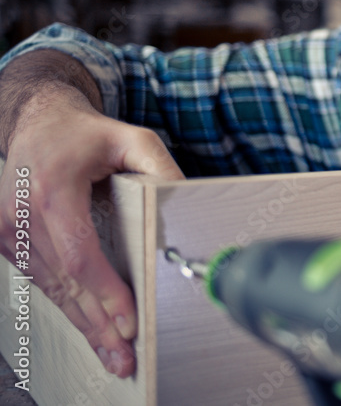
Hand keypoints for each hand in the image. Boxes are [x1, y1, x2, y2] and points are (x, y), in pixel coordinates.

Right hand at [0, 87, 183, 376]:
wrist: (36, 122)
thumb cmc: (85, 133)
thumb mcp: (131, 137)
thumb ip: (160, 167)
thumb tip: (184, 202)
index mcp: (53, 189)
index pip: (79, 254)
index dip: (105, 291)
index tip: (129, 319)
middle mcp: (23, 213)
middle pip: (64, 283)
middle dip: (98, 324)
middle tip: (125, 357)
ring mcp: (8, 230)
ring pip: (51, 289)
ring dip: (83, 324)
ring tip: (113, 355)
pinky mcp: (6, 240)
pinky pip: (41, 281)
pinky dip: (66, 306)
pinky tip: (88, 328)